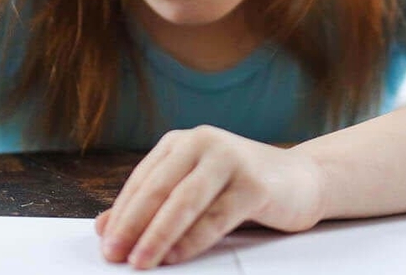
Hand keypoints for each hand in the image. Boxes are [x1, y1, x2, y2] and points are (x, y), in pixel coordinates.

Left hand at [96, 125, 326, 268]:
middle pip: (159, 189)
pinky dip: (192, 240)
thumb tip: (103, 227)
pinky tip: (176, 256)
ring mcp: (231, 160)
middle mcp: (204, 142)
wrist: (302, 180)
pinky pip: (216, 217)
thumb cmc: (240, 188)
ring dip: (158, 235)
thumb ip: (151, 205)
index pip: (143, 180)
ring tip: (142, 261)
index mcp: (182, 142)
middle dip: (133, 225)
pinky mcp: (254, 184)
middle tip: (115, 254)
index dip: (121, 214)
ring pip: (185, 202)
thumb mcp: (192, 190)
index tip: (106, 243)